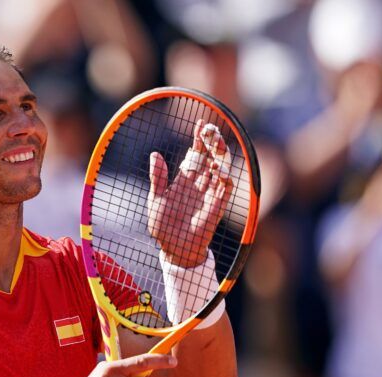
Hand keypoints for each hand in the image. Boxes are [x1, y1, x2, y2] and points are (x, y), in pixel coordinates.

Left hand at [147, 121, 232, 267]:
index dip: (198, 138)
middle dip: (211, 140)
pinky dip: (224, 174)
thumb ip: (158, 178)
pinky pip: (226, 185)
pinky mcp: (218, 204)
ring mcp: (210, 192)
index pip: (195, 153)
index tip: (200, 123)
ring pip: (221, 166)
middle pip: (210, 155)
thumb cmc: (163, 226)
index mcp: (184, 179)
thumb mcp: (156, 199)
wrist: (174, 248)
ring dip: (219, 152)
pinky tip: (216, 166)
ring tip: (213, 139)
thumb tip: (154, 154)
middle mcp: (200, 182)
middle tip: (207, 128)